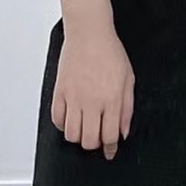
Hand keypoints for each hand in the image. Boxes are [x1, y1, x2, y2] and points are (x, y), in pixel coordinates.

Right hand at [51, 20, 134, 159]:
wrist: (89, 33)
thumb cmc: (110, 52)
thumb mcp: (128, 79)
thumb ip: (127, 108)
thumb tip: (123, 131)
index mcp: (111, 100)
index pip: (109, 136)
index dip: (110, 148)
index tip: (110, 152)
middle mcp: (91, 101)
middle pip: (89, 140)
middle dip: (94, 145)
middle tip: (98, 138)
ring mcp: (73, 97)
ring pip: (72, 134)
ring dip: (78, 137)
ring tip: (84, 129)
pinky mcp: (60, 91)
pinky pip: (57, 119)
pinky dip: (63, 125)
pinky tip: (71, 120)